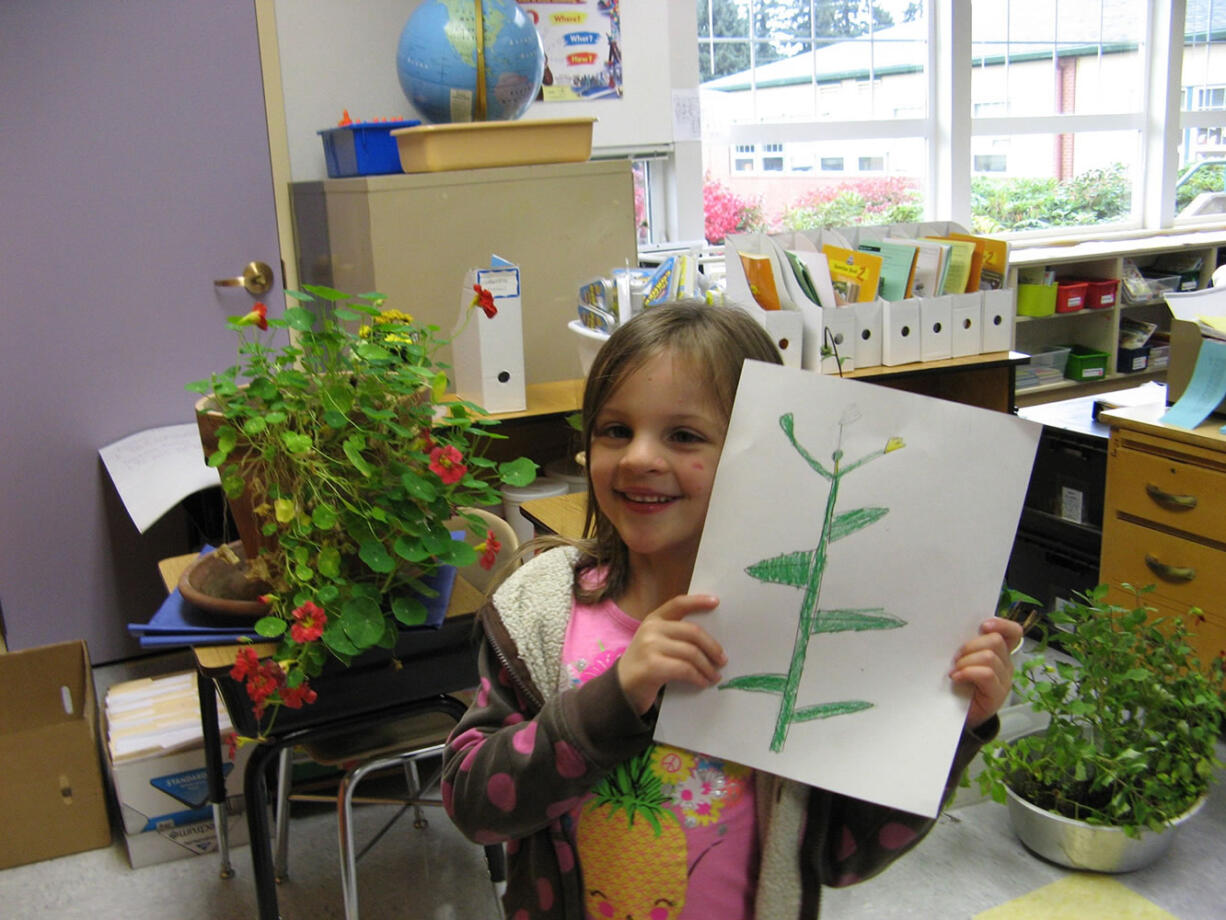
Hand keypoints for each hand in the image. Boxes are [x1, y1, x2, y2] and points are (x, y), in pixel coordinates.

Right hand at [618, 594, 724, 714]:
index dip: (698, 601)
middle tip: (722, 660)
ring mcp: (650, 646)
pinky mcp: (653, 666)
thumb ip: (675, 636)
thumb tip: (711, 641)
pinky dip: (698, 677)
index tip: (717, 602)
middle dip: (712, 647)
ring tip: (714, 676)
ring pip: (692, 653)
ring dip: (708, 667)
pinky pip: (685, 669)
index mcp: (654, 619)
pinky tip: (703, 682)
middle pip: (692, 632)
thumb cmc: (644, 665)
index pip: (678, 603)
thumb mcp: (655, 643)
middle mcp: (651, 629)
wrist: (620, 688)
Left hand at [950, 617, 1021, 730]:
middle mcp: (1005, 664)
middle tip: (955, 658)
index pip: (1013, 633)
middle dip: (970, 646)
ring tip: (955, 671)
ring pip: (989, 657)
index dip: (1002, 624)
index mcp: (999, 652)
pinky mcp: (997, 694)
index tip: (984, 625)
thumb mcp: (963, 660)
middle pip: (996, 641)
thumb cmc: (958, 684)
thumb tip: (954, 630)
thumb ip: (967, 646)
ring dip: (966, 661)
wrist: (956, 715)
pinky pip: (987, 674)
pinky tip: (956, 678)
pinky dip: (968, 673)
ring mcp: (1003, 680)